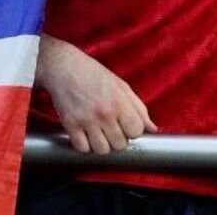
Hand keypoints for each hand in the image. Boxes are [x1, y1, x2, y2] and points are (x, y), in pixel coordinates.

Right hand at [38, 38, 156, 153]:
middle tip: (110, 129)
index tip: (125, 125)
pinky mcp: (70, 124)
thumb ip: (138, 108)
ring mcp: (86, 120)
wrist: (63, 66)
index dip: (132, 131)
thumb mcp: (121, 86)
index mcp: (119, 102)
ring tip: (98, 133)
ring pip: (102, 150)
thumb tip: (153, 128)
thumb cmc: (93, 74)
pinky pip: (82, 148)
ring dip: (101, 144)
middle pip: (120, 145)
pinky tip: (85, 134)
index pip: (136, 132)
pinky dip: (84, 145)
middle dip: (117, 139)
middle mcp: (104, 113)